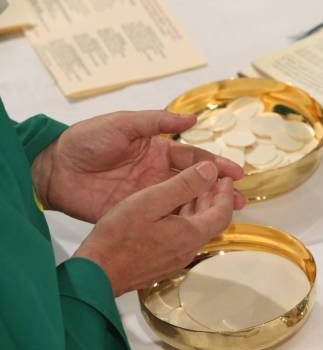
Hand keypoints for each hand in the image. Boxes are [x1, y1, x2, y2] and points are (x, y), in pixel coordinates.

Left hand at [32, 110, 244, 222]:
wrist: (55, 169)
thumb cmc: (87, 140)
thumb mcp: (124, 123)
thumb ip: (157, 122)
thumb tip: (192, 120)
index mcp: (158, 150)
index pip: (194, 158)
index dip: (216, 165)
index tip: (236, 173)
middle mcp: (158, 173)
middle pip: (195, 183)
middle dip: (219, 190)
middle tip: (241, 200)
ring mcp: (149, 194)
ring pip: (184, 202)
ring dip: (206, 208)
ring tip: (228, 216)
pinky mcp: (136, 212)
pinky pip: (164, 218)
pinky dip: (182, 223)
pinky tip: (199, 229)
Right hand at [74, 161, 233, 295]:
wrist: (96, 274)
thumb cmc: (118, 237)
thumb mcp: (151, 201)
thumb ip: (184, 184)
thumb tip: (211, 170)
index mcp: (191, 234)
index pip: (223, 213)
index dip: (226, 192)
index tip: (224, 176)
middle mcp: (188, 249)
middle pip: (211, 220)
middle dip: (213, 197)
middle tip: (209, 177)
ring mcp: (175, 258)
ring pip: (195, 228)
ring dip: (197, 207)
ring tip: (191, 186)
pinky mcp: (162, 261)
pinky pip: (181, 236)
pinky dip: (183, 218)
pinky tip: (170, 207)